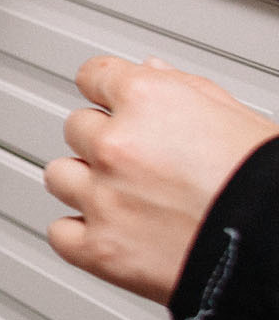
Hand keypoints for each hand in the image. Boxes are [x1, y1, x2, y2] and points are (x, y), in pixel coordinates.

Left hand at [45, 56, 278, 301]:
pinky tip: (110, 236)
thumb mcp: (242, 119)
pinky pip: (61, 234)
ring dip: (85, 185)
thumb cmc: (274, 189)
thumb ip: (185, 89)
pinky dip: (81, 237)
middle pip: (77, 128)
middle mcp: (116, 145)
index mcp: (148, 101)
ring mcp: (104, 197)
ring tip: (127, 199)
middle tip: (141, 162)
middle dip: (104, 142)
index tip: (109, 102)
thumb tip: (151, 70)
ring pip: (60, 175)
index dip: (107, 91)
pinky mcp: (100, 249)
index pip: (94, 76)